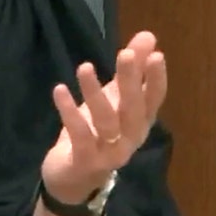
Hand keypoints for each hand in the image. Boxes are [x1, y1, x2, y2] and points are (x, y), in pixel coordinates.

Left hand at [41, 31, 167, 202]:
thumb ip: (131, 70)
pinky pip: (79, 134)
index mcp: (139, 122)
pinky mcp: (85, 160)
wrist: (73, 180)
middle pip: (133, 109)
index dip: (156, 79)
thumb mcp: (114, 99)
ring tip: (84, 68)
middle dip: (131, 81)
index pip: (154, 100)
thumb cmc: (97, 133)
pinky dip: (70, 112)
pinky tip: (60, 89)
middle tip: (125, 53)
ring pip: (105, 121)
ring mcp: (108, 152)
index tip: (156, 54)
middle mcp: (129, 138)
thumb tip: (148, 36)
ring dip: (95, 94)